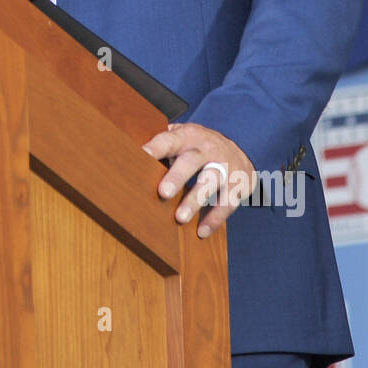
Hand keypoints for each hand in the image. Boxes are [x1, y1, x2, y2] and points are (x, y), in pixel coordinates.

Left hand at [143, 123, 255, 238]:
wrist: (241, 146)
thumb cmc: (199, 145)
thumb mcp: (183, 135)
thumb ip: (161, 141)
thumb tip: (126, 148)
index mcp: (188, 136)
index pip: (170, 140)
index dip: (156, 147)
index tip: (142, 155)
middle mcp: (207, 149)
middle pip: (192, 161)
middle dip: (178, 177)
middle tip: (163, 192)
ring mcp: (225, 167)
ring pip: (211, 182)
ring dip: (195, 200)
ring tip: (180, 218)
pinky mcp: (238, 184)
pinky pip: (228, 203)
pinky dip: (215, 219)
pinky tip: (201, 231)